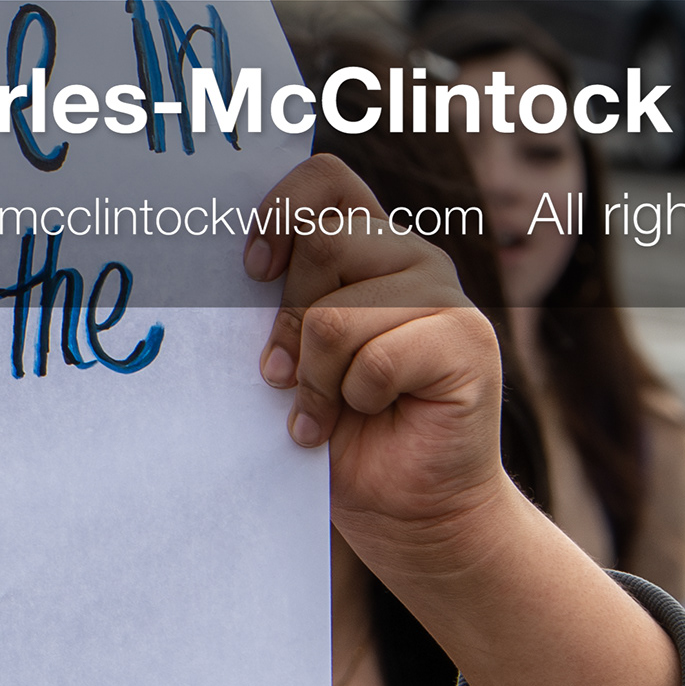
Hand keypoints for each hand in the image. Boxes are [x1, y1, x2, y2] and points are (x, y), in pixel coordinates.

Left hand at [246, 152, 513, 588]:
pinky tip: (360, 418)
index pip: (325, 180)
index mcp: (365, 245)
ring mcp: (447, 297)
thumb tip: (215, 268)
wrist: (403, 505)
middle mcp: (410, 258)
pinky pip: (376, 358)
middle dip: (288, 320)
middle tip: (288, 373)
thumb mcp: (287, 353)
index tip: (252, 271)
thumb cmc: (334, 427)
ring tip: (324, 407)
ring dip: (316, 375)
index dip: (281, 213)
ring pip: (339, 312)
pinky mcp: (469, 342)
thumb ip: (273, 303)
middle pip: (322, 244)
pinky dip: (352, 399)